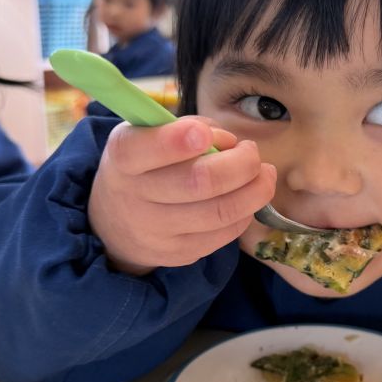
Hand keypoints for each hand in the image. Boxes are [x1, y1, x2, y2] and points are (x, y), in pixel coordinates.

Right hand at [88, 116, 276, 275]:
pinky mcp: (179, 254)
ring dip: (255, 190)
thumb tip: (229, 143)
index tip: (204, 134)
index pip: (142, 149)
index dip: (176, 141)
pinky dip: (246, 212)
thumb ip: (188, 128)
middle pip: (198, 182)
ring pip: (220, 212)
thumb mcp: (149, 134)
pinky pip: (225, 234)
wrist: (117, 222)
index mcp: (124, 157)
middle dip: (240, 164)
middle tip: (251, 152)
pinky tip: (249, 197)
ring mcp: (157, 232)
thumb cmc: (145, 165)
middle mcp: (135, 197)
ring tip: (264, 174)